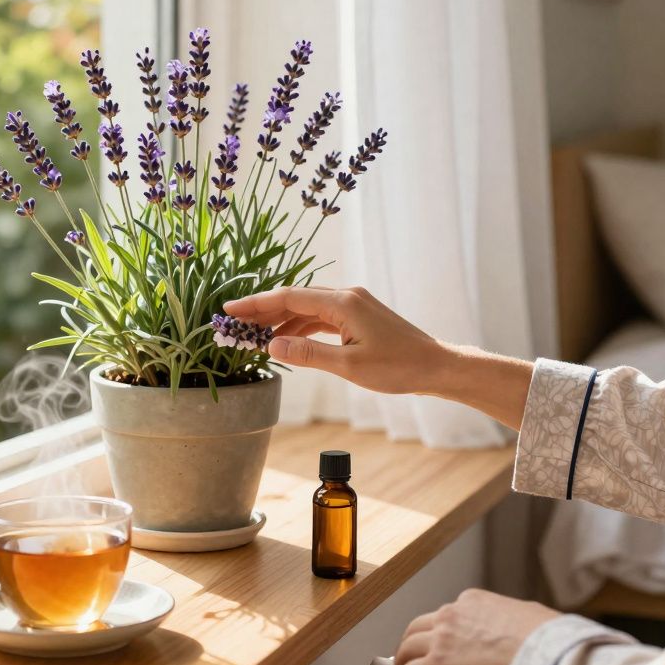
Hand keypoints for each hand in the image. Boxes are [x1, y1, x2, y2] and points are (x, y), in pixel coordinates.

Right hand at [222, 286, 448, 394]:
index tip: (229, 309)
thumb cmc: (398, 367)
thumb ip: (308, 353)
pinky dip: (300, 327)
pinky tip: (285, 339)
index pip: (288, 297)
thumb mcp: (349, 365)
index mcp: (343, 302)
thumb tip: (271, 344)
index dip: (256, 303)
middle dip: (262, 310)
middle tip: (232, 323)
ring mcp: (353, 305)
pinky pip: (320, 317)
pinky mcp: (357, 317)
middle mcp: (346, 296)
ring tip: (252, 336)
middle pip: (294, 298)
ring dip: (279, 320)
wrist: (435, 367)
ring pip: (306, 308)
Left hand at [394, 589, 559, 664]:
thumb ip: (511, 619)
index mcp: (472, 601)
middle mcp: (452, 615)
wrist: (546, 649)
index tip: (436, 646)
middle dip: (411, 645)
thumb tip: (520, 624)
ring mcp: (442, 637)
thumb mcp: (527, 615)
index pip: (445, 616)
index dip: (438, 634)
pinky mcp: (438, 662)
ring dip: (404, 661)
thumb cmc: (547, 637)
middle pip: (417, 629)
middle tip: (407, 660)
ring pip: (408, 647)